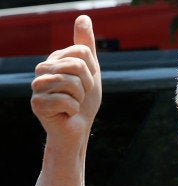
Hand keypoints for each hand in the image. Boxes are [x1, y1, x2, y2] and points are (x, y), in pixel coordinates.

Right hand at [30, 15, 100, 147]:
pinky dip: (73, 110)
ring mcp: (37, 87)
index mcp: (55, 60)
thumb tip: (83, 17)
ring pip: (71, 82)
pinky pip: (66, 101)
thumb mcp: (90, 70)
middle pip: (77, 65)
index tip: (86, 83)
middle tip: (80, 96)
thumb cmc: (84, 101)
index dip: (92, 71)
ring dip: (80, 98)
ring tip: (73, 104)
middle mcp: (42, 70)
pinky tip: (66, 113)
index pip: (82, 53)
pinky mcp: (37, 104)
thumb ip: (85, 45)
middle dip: (87, 85)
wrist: (78, 129)